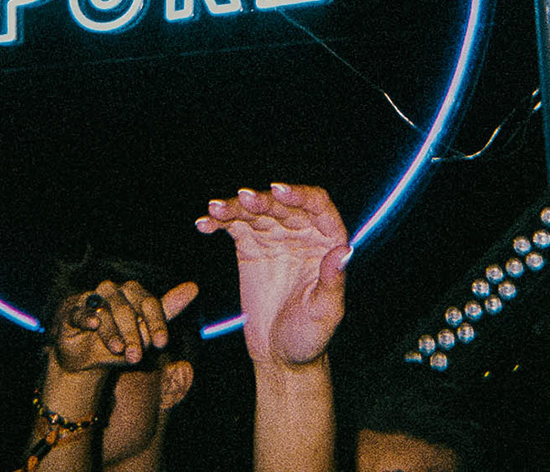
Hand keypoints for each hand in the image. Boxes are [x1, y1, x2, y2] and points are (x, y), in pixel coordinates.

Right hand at [51, 278, 198, 372]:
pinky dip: (88, 317)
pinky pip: (81, 311)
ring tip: (119, 351)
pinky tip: (95, 325)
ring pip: (105, 311)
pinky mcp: (72, 310)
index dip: (157, 323)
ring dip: (113, 333)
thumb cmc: (120, 341)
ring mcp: (92, 298)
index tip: (161, 344)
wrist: (87, 358)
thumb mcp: (145, 332)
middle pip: (127, 309)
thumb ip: (167, 311)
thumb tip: (193, 287)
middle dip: (134, 335)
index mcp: (134, 293)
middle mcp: (113, 291)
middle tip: (136, 356)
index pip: (150, 303)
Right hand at [196, 182, 347, 369]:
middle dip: (262, 199)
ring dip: (235, 206)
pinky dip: (219, 222)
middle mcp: (302, 234)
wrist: (281, 356)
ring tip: (215, 209)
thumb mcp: (325, 313)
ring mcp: (275, 239)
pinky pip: (235, 227)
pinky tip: (205, 224)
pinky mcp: (251, 248)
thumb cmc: (310, 337)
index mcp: (326, 242)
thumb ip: (332, 282)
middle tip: (241, 199)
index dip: (298, 194)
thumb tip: (344, 251)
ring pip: (256, 211)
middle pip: (282, 205)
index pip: (316, 205)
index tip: (278, 192)